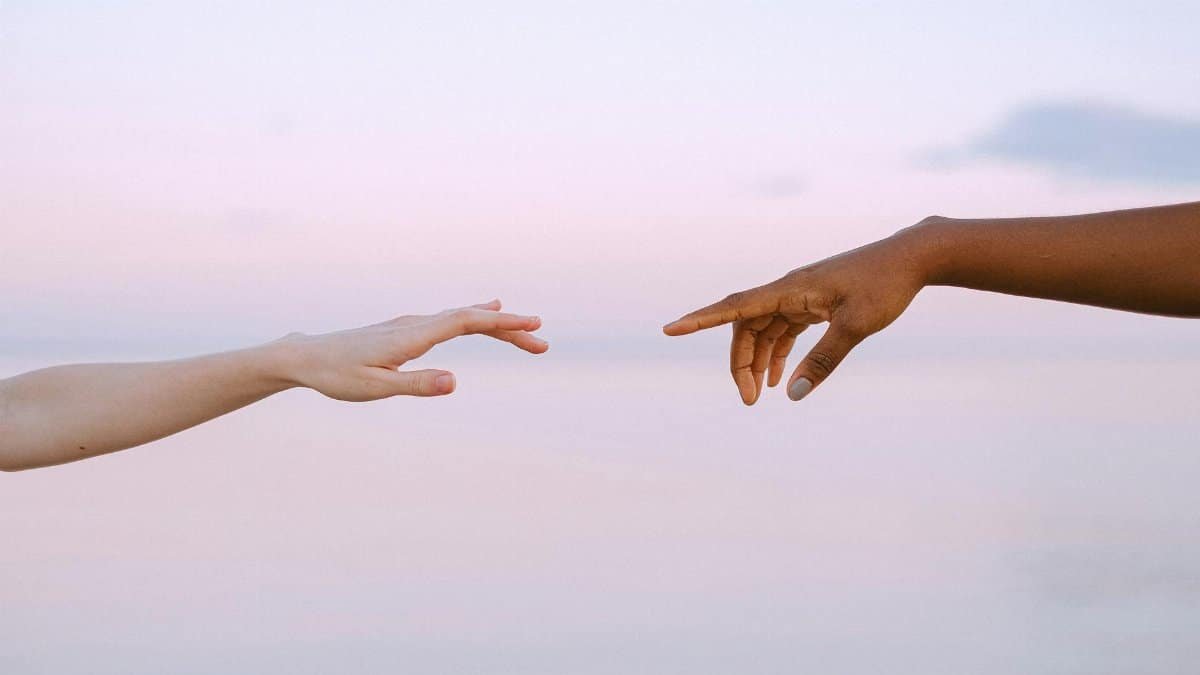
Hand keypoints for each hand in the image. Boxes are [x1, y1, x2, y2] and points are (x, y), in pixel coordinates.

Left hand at [278, 299, 546, 400]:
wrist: (305, 356)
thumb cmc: (337, 376)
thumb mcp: (375, 388)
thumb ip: (416, 385)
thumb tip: (455, 382)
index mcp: (413, 336)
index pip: (467, 322)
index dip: (503, 322)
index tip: (534, 325)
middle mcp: (416, 324)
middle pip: (472, 318)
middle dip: (509, 328)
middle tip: (543, 343)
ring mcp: (411, 324)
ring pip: (462, 318)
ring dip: (495, 325)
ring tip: (526, 330)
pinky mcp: (406, 330)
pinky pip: (451, 319)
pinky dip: (476, 318)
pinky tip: (483, 311)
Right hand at [662, 232, 927, 404]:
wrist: (912, 257)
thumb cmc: (885, 286)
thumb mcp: (856, 326)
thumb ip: (824, 360)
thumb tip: (794, 394)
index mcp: (789, 289)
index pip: (735, 307)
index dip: (700, 320)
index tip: (670, 329)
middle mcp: (787, 289)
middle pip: (746, 327)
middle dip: (741, 363)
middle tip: (750, 401)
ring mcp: (799, 295)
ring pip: (763, 330)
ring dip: (758, 361)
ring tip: (760, 395)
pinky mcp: (813, 302)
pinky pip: (783, 329)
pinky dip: (778, 352)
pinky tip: (781, 378)